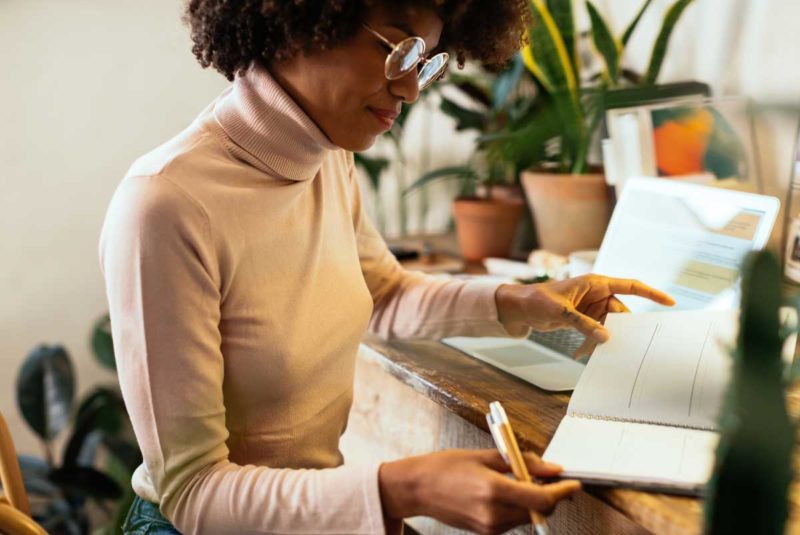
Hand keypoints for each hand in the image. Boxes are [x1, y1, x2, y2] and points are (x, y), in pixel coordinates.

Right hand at [378, 449, 579, 534]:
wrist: (418, 489)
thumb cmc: (446, 466)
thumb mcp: (485, 456)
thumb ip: (522, 462)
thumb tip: (551, 468)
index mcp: (494, 489)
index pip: (542, 498)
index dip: (562, 491)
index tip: (574, 483)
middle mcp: (494, 513)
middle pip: (539, 511)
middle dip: (550, 495)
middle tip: (550, 477)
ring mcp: (490, 527)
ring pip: (528, 517)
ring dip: (533, 501)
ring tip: (521, 479)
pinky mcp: (486, 532)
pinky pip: (513, 521)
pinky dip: (519, 507)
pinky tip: (507, 491)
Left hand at [496, 274, 674, 356]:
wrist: (519, 308)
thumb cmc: (536, 300)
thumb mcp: (559, 311)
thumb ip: (582, 323)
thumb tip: (605, 337)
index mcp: (595, 283)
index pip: (630, 286)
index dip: (651, 294)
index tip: (669, 302)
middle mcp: (596, 294)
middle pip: (620, 312)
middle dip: (620, 328)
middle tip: (624, 345)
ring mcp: (591, 307)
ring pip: (609, 325)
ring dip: (602, 339)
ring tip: (591, 352)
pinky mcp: (584, 319)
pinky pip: (596, 332)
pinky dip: (591, 343)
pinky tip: (581, 353)